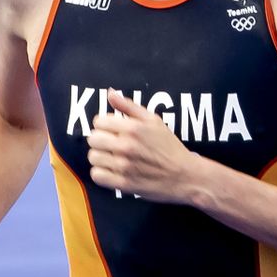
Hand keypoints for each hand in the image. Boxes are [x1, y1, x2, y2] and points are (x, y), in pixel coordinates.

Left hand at [86, 88, 198, 202]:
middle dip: (100, 139)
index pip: (99, 122)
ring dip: (100, 156)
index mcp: (133, 128)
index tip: (112, 130)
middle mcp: (126, 146)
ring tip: (112, 157)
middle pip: (93, 139)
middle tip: (110, 143)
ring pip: (93, 157)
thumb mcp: (154, 120)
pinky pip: (97, 176)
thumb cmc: (169, 146)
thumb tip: (110, 93)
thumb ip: (129, 105)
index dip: (104, 124)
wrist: (184, 175)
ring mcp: (123, 166)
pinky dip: (101, 173)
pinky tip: (111, 170)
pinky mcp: (123, 184)